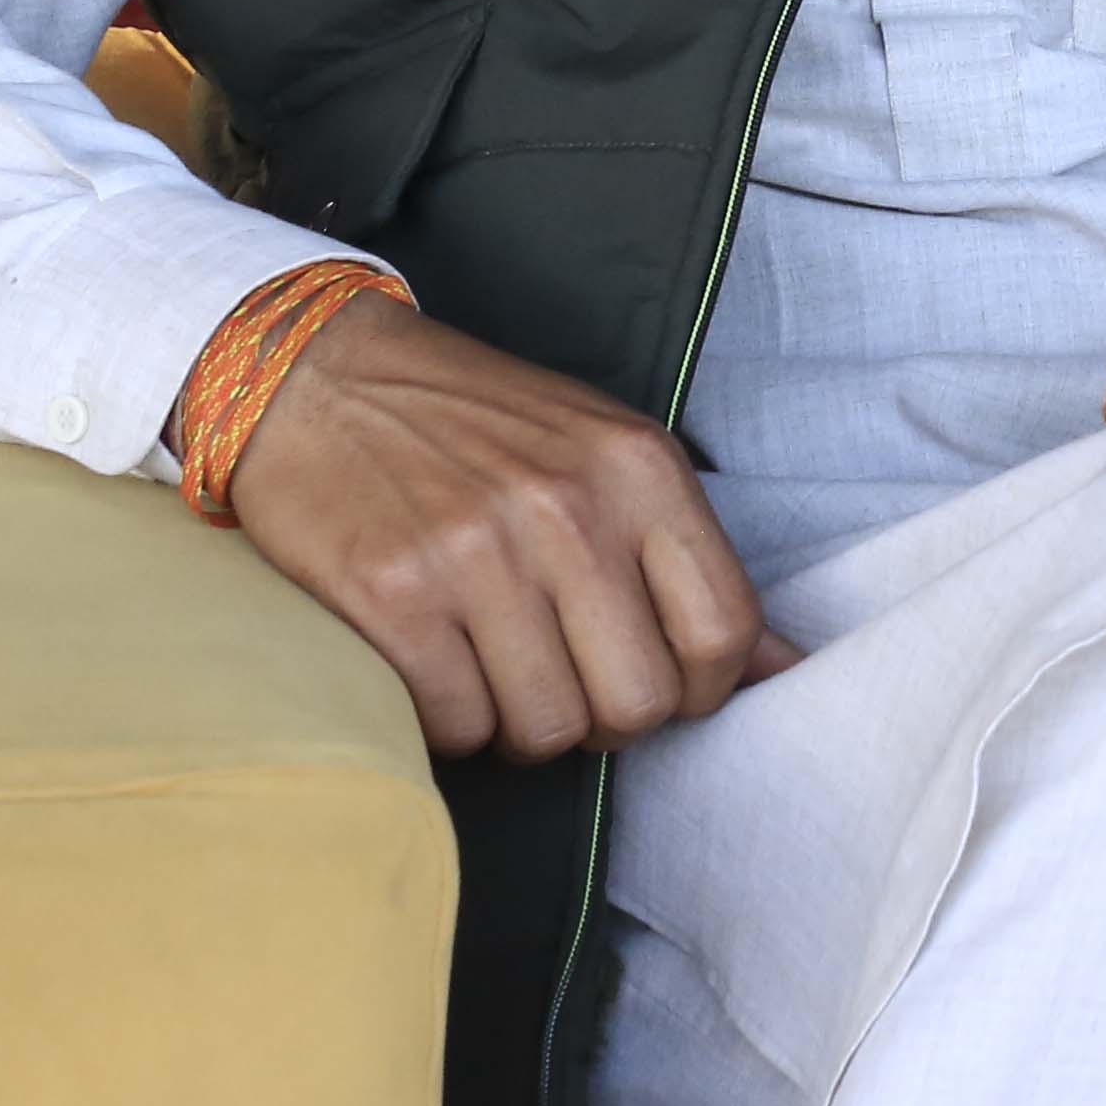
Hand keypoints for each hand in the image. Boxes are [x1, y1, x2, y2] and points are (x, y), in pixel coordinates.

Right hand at [219, 298, 793, 762]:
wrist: (315, 375)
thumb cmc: (476, 425)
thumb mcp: (606, 454)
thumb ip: (689, 556)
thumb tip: (789, 665)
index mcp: (638, 467)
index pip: (725, 631)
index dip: (701, 689)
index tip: (655, 680)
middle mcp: (568, 509)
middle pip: (639, 703)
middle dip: (604, 719)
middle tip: (562, 680)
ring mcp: (476, 554)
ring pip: (546, 729)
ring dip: (520, 724)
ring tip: (492, 667)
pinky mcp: (390, 596)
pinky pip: (456, 726)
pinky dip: (448, 721)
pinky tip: (433, 665)